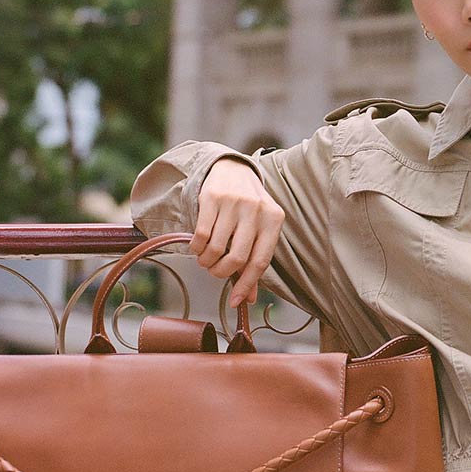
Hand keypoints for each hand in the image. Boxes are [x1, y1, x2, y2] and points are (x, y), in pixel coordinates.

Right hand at [192, 159, 284, 309]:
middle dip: (221, 272)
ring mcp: (235, 202)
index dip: (246, 285)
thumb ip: (254, 261)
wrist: (234, 169)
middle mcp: (256, 210)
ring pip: (216, 247)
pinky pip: (201, 234)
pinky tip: (198, 247)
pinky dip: (197, 248)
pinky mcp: (213, 197)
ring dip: (207, 261)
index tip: (236, 302)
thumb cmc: (249, 207)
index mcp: (274, 220)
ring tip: (206, 260)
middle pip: (237, 257)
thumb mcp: (259, 229)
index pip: (260, 261)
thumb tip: (248, 298)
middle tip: (215, 272)